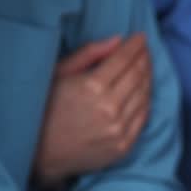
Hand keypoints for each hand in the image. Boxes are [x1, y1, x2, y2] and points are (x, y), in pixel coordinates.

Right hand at [33, 34, 152, 186]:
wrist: (42, 153)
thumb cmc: (46, 108)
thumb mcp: (59, 74)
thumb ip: (89, 54)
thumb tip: (117, 40)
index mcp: (91, 86)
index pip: (123, 59)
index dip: (135, 46)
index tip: (140, 37)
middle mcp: (109, 107)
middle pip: (138, 75)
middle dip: (144, 59)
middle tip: (145, 50)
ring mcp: (119, 127)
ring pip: (144, 95)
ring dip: (148, 77)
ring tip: (146, 66)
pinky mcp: (125, 144)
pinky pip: (144, 116)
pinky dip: (146, 100)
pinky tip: (144, 90)